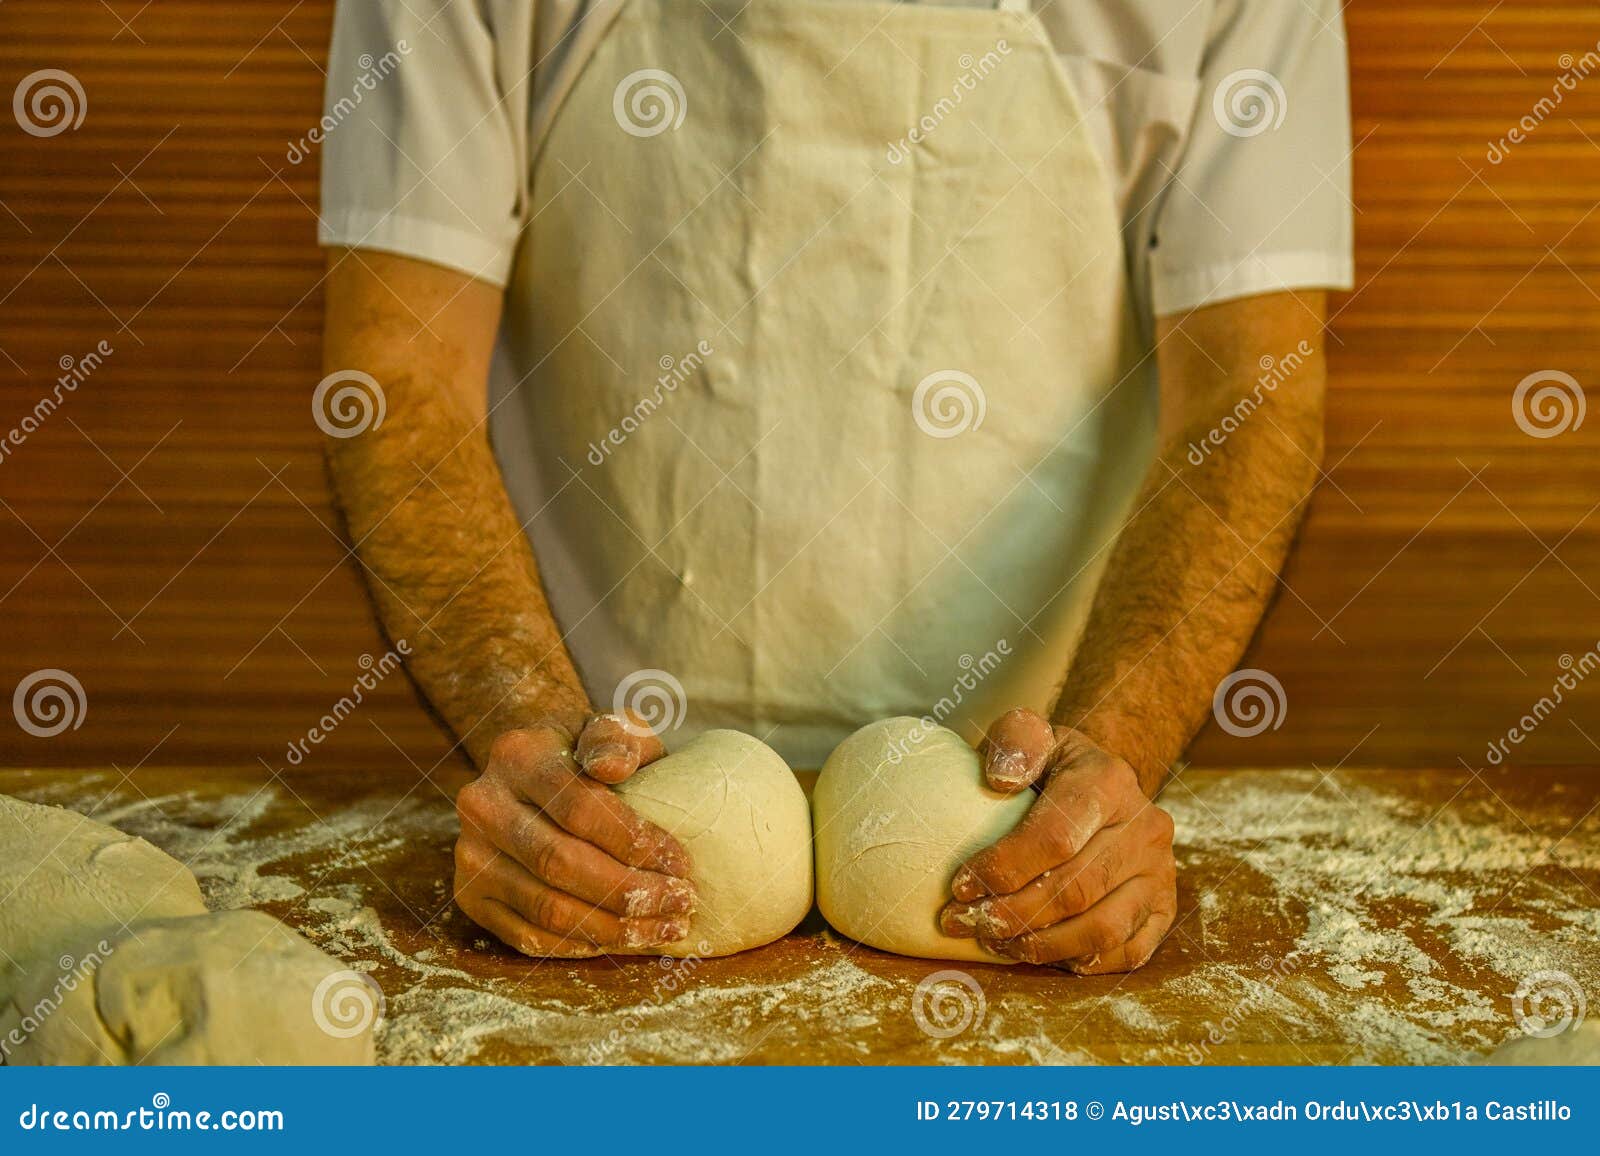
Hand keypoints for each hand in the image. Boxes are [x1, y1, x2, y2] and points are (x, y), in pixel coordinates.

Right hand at [454, 712, 694, 957]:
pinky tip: (623, 941)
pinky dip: (580, 946)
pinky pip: (527, 937)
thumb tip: (614, 765)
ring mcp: (470, 855)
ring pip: (546, 908)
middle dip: (630, 891)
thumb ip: (617, 738)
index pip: (579, 808)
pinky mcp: (470, 896)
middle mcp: (483, 805)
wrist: (529, 772)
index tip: (682, 864)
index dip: (633, 842)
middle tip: (682, 902)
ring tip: (666, 927)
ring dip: (614, 928)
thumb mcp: (607, 729)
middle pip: (560, 863)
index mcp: (517, 755)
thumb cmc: (585, 753)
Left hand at [938, 708, 1175, 972]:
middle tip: (963, 923)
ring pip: (1104, 929)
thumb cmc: (1050, 765)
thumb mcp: (1029, 735)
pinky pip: (1128, 952)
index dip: (1004, 868)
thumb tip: (1000, 780)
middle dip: (1012, 914)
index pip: (1056, 836)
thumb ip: (1013, 741)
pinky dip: (1079, 962)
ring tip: (994, 942)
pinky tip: (1035, 953)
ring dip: (1042, 945)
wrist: (1101, 783)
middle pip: (1077, 890)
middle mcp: (1146, 827)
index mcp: (1109, 782)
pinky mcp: (1164, 907)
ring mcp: (1160, 871)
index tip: (959, 886)